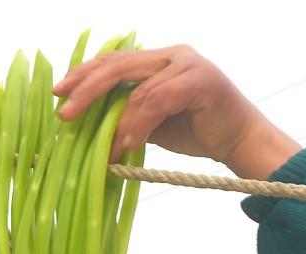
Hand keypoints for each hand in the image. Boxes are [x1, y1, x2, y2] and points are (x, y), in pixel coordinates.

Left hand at [53, 45, 301, 177]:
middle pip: (119, 65)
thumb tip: (94, 125)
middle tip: (65, 112)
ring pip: (138, 88)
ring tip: (103, 147)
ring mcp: (187, 63)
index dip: (85, 75)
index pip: (115, 61)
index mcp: (160, 59)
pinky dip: (138, 123)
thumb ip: (131, 113)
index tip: (61, 92)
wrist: (244, 142)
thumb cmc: (202, 132)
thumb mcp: (157, 121)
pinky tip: (125, 144)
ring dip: (116, 121)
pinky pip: (157, 100)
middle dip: (87, 88)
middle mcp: (173, 54)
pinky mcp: (200, 80)